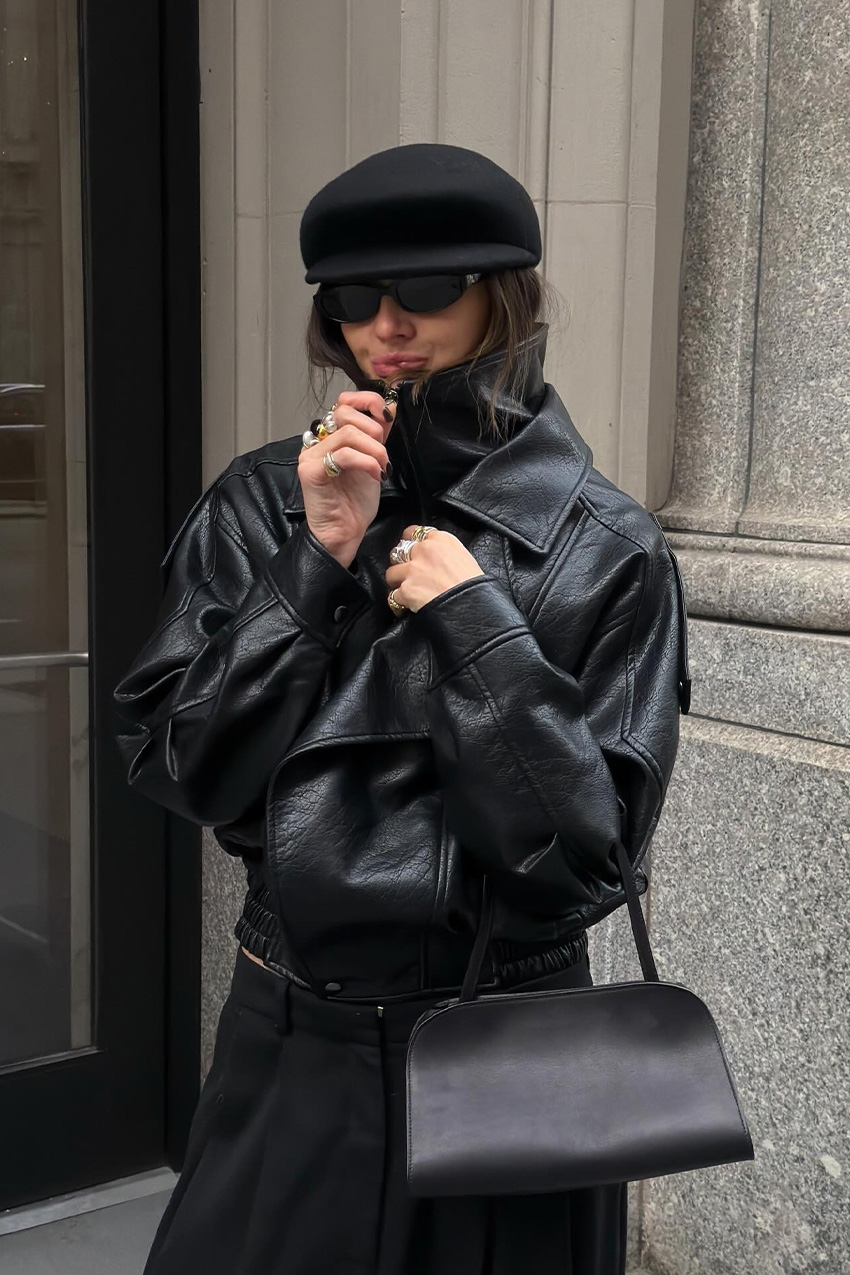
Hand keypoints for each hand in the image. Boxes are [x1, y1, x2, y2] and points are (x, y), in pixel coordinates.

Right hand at [298, 390, 395, 561]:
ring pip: (347, 433)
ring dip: (374, 449)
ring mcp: (310, 455)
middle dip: (373, 430)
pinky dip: (366, 462)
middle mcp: (317, 442)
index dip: (369, 402)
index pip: (345, 401)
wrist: (344, 534)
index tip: (387, 418)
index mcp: (331, 436)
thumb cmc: (355, 503)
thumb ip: (378, 435)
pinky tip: (376, 475)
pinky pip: (343, 454)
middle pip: (344, 412)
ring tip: (382, 468)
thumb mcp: (374, 461)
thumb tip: (390, 406)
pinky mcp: (310, 471)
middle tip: (383, 455)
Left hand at [385, 525, 484, 612]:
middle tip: (409, 573)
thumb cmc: (475, 586)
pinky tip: (406, 607)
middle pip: (399, 551)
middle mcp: (424, 550)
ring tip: (406, 591)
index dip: (411, 544)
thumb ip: (447, 553)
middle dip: (402, 563)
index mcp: (441, 539)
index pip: (414, 532)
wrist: (472, 606)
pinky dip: (399, 602)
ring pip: (391, 573)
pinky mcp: (406, 590)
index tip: (412, 552)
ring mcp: (413, 570)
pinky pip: (393, 596)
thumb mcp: (465, 558)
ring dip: (397, 582)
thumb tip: (439, 560)